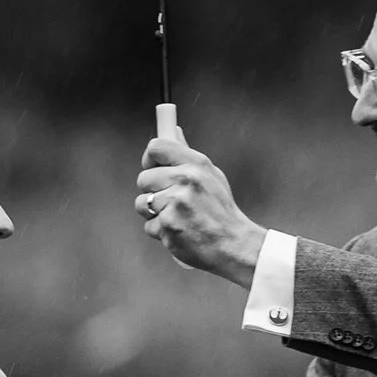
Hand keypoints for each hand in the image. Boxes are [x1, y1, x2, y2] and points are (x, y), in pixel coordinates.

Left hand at [135, 129, 266, 286]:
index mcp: (196, 164)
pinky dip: (160, 232)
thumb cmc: (220, 210)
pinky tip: (179, 232)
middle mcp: (186, 180)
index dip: (149, 158)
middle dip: (152, 191)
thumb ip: (187, 157)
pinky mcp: (168, 226)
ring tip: (176, 217)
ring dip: (153, 213)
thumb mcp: (210, 176)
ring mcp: (176, 204)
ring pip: (142, 203)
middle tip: (169, 200)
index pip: (157, 147)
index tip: (152, 167)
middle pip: (144, 178)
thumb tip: (173, 131)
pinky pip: (149, 226)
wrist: (234, 244)